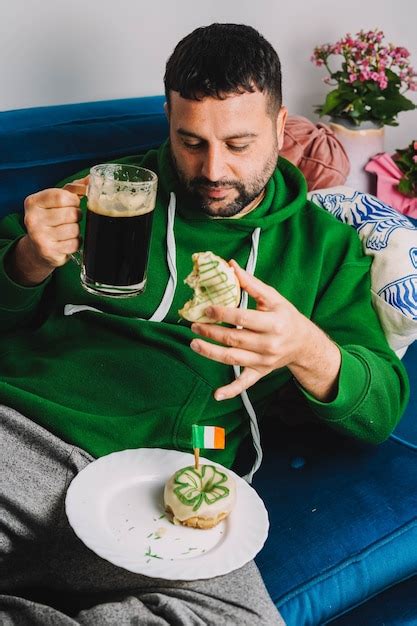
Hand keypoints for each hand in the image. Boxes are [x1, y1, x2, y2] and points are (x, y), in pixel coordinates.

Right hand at [8, 177, 87, 285]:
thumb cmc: (50, 219)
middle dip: (76, 216)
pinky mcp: (48, 252)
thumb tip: (92, 179)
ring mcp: (39, 237)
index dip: (74, 200)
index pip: (62, 196)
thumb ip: (73, 189)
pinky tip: (66, 241)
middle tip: (70, 219)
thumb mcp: (56, 201)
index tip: (73, 203)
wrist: (37, 248)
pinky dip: (75, 243)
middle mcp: (32, 219)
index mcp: (33, 202)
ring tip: (67, 230)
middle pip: (71, 214)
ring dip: (76, 230)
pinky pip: (74, 244)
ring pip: (74, 230)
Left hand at [190, 260, 340, 401]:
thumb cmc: (286, 316)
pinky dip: (230, 391)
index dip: (222, 314)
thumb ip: (251, 283)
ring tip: (194, 344)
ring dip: (210, 353)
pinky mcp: (260, 372)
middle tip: (194, 325)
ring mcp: (264, 361)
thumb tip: (231, 265)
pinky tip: (216, 394)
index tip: (205, 309)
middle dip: (211, 333)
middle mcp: (269, 344)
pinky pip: (244, 384)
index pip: (242, 318)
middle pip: (234, 339)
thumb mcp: (273, 298)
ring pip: (233, 359)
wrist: (303, 343)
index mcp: (273, 323)